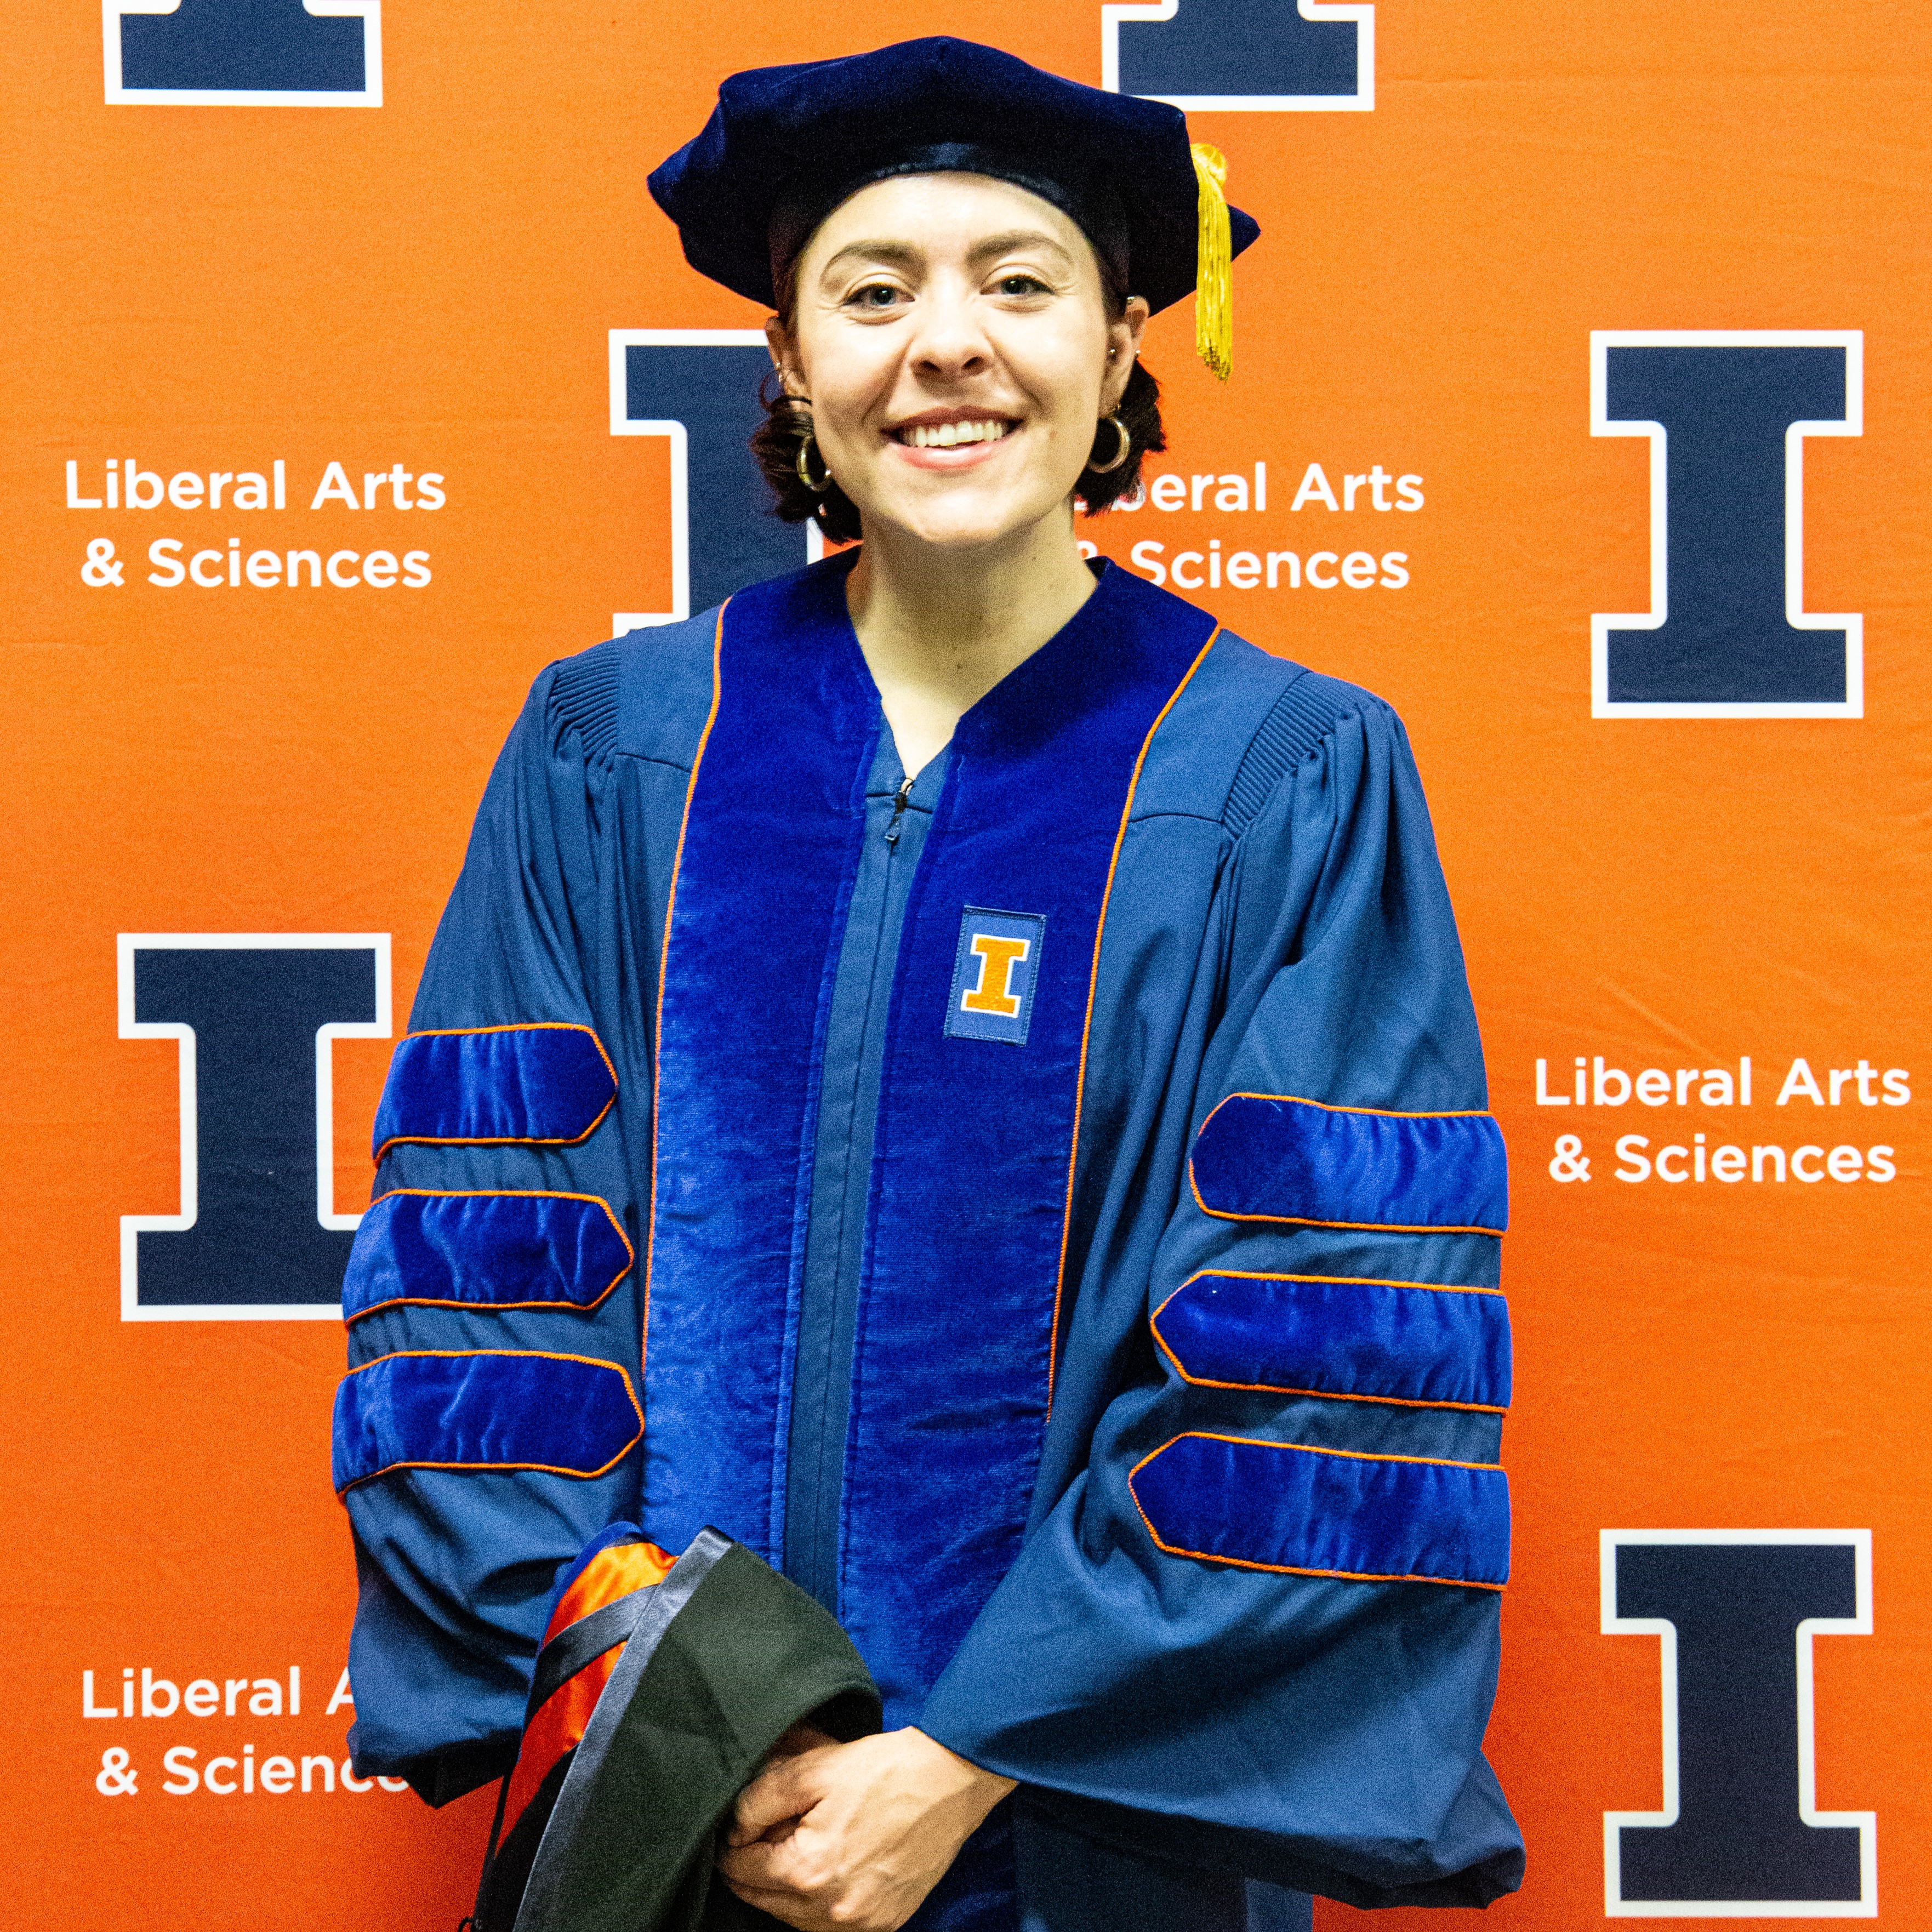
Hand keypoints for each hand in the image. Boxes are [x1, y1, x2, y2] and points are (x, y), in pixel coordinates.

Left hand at [716, 1726, 1015, 1931]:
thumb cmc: (885, 1769)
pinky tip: (830, 1868)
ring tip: (802, 1845)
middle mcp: (832, 1910)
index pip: (740, 1870)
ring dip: (785, 1888)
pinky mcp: (885, 1925)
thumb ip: (760, 1799)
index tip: (745, 1821)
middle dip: (758, 1865)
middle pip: (763, 1900)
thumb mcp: (813, 1768)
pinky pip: (831, 1926)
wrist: (951, 1780)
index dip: (734, 1841)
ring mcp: (861, 1924)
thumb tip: (735, 1828)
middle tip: (771, 1829)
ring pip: (794, 1918)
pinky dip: (819, 1903)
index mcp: (809, 1870)